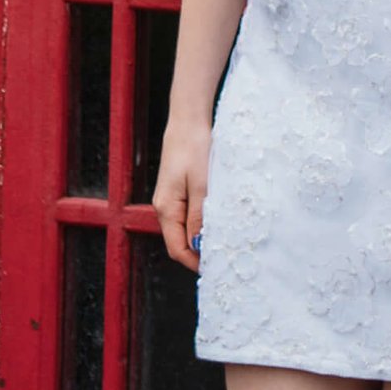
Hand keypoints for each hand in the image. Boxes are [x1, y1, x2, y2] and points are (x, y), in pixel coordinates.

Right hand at [152, 114, 213, 271]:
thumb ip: (200, 217)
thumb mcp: (202, 185)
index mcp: (166, 209)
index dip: (194, 263)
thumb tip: (200, 246)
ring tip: (225, 242)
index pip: (176, 249)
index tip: (216, 269)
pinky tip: (218, 222)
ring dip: (202, 238)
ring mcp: (170, 199)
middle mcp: (164, 207)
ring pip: (184, 229)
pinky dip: (201, 223)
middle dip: (199, 254)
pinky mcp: (179, 191)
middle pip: (179, 242)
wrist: (188, 120)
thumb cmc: (195, 148)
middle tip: (226, 258)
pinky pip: (188, 215)